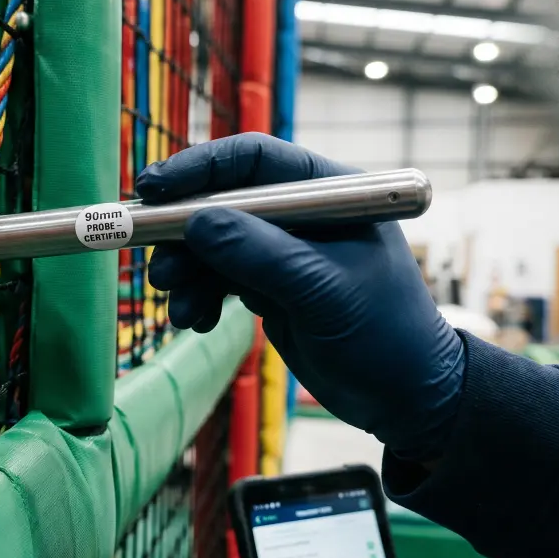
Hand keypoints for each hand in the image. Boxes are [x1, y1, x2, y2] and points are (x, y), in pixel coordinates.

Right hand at [136, 134, 463, 461]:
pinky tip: (195, 323)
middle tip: (159, 267)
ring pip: (213, 245)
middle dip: (183, 234)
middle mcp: (302, 213)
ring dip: (187, 274)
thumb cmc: (385, 334)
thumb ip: (260, 254)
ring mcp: (283, 250)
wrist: (405, 397)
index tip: (153, 189)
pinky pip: (217, 279)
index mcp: (329, 191)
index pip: (255, 160)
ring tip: (180, 310)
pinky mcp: (270, 286)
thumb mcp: (323, 291)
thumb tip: (196, 223)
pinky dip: (199, 298)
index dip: (199, 169)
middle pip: (223, 202)